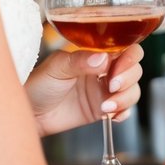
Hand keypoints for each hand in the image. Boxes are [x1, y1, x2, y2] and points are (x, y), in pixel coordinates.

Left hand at [25, 44, 142, 137]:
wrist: (30, 113)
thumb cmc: (39, 83)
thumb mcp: (57, 67)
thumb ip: (79, 61)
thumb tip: (102, 58)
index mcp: (96, 54)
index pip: (126, 48)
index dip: (129, 57)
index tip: (116, 69)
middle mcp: (104, 70)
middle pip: (134, 69)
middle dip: (128, 78)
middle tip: (111, 86)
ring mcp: (104, 90)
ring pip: (132, 90)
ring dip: (126, 98)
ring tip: (106, 106)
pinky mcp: (102, 109)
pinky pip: (124, 109)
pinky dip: (124, 112)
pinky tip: (112, 116)